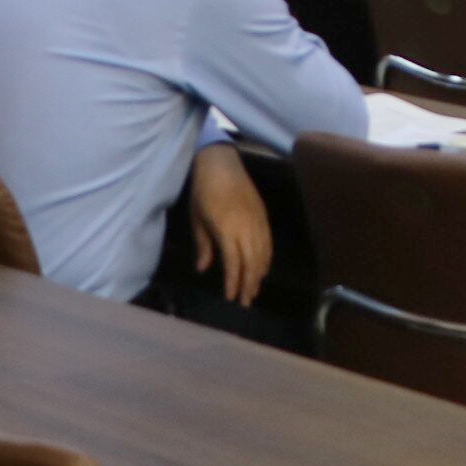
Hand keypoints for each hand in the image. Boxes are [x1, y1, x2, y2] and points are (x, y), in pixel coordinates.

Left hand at [186, 144, 271, 304]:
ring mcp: (257, 220)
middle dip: (248, 284)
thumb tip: (203, 269)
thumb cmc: (203, 190)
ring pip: (262, 254)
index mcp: (226, 228)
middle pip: (251, 262)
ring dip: (258, 275)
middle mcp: (245, 227)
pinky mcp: (263, 215)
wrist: (220, 162)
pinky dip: (266, 258)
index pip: (233, 263)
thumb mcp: (197, 218)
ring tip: (253, 290)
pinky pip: (268, 242)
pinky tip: (263, 269)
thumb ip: (203, 245)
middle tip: (245, 303)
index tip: (231, 299)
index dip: (233, 283)